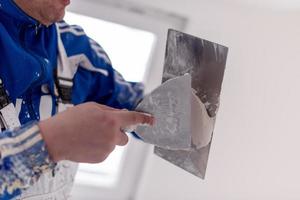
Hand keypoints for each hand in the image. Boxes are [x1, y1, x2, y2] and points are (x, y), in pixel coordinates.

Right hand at [38, 102, 153, 162]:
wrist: (55, 139)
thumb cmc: (70, 121)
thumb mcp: (91, 108)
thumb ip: (110, 111)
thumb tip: (121, 114)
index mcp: (111, 120)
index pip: (133, 119)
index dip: (144, 119)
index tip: (151, 120)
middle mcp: (112, 135)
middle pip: (125, 136)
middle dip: (117, 132)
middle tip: (102, 129)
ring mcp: (107, 148)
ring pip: (114, 144)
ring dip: (107, 140)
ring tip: (89, 136)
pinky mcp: (101, 158)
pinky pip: (106, 151)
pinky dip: (100, 147)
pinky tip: (87, 143)